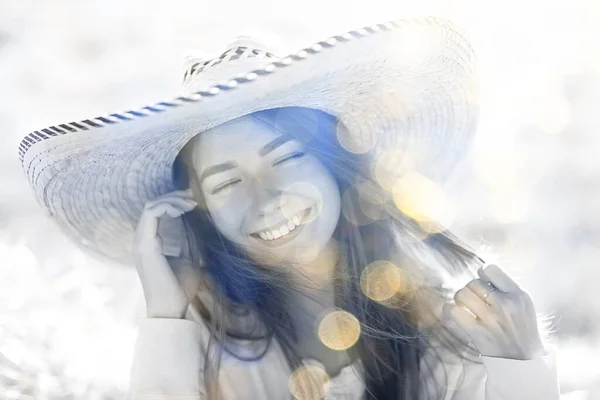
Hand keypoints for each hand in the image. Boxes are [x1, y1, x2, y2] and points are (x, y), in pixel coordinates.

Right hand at [132, 189, 199, 318]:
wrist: (171, 308)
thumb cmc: (179, 288)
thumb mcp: (188, 259)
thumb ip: (186, 242)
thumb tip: (192, 225)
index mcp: (149, 244)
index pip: (155, 213)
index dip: (172, 203)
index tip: (192, 203)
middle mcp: (141, 241)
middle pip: (152, 206)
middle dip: (173, 198)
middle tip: (192, 198)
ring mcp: (141, 242)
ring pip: (151, 207)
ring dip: (172, 201)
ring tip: (190, 203)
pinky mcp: (146, 245)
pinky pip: (152, 214)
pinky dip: (168, 207)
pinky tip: (182, 210)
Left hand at [443, 264, 545, 359]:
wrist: (523, 360)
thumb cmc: (520, 327)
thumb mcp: (523, 303)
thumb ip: (505, 286)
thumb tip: (480, 270)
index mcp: (518, 294)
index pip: (490, 269)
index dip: (482, 275)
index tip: (484, 285)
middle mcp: (504, 304)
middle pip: (472, 282)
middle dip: (469, 289)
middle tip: (474, 299)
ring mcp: (490, 319)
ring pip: (461, 294)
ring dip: (459, 298)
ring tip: (465, 305)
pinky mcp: (478, 333)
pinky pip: (453, 312)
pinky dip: (450, 310)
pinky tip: (456, 313)